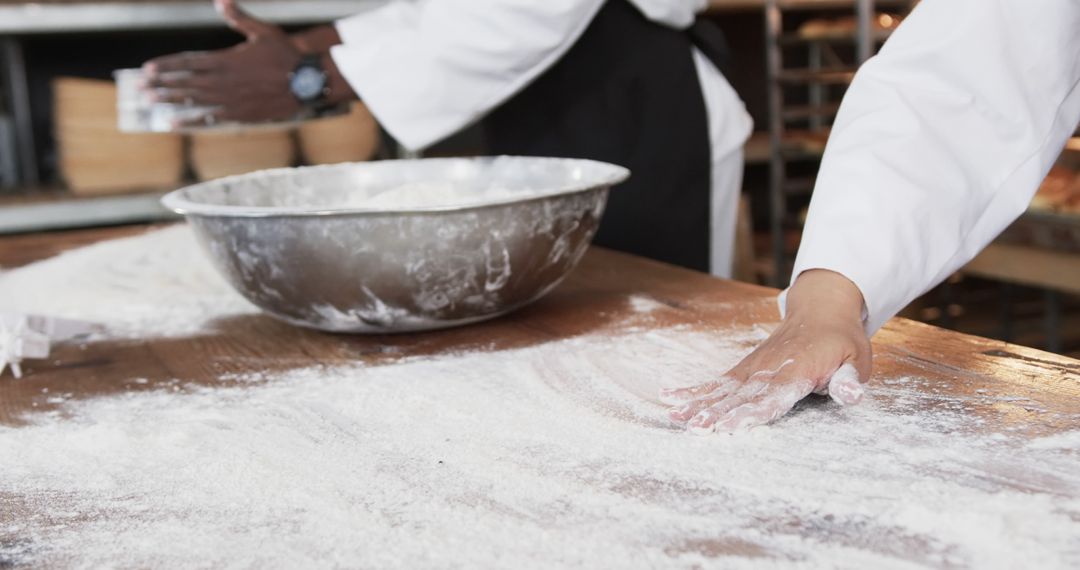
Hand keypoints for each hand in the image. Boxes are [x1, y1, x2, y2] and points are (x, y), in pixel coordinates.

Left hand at [141, 0, 301, 124]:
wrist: (307, 83)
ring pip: (192, 101)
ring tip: (150, 102)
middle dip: (160, 85)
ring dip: (169, 101)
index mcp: (225, 60)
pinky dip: (189, 120)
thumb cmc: (286, 55)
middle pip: (184, 83)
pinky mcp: (239, 114)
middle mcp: (223, 82)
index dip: (166, 66)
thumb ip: (239, 17)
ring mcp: (230, 100)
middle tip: (140, 87)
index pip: (187, 63)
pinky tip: (172, 123)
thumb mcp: (262, 31)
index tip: (148, 69)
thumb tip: (222, 0)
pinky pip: (209, 119)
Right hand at [661, 270, 872, 433]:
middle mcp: (769, 369)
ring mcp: (753, 367)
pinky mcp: (743, 368)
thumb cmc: (840, 340)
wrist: (820, 309)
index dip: (750, 413)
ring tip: (676, 417)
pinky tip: (670, 397)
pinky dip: (694, 390)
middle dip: (715, 412)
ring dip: (698, 403)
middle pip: (739, 395)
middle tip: (694, 427)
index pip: (772, 396)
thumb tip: (851, 395)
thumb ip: (849, 379)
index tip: (730, 426)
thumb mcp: (857, 358)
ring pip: (722, 389)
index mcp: (796, 370)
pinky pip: (716, 381)